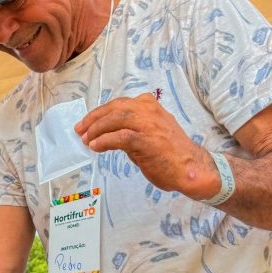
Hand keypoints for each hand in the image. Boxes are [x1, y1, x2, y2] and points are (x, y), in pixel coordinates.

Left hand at [74, 94, 218, 198]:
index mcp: (149, 105)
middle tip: (80, 131)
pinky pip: (120, 137)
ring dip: (97, 129)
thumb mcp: (150, 132)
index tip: (85, 123)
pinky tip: (96, 147)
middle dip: (93, 119)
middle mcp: (149, 111)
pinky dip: (104, 141)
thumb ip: (130, 128)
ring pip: (115, 119)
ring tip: (87, 140)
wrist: (191, 168)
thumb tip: (105, 134)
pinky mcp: (147, 140)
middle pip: (113, 108)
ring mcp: (149, 124)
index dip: (98, 113)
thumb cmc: (170, 153)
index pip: (118, 104)